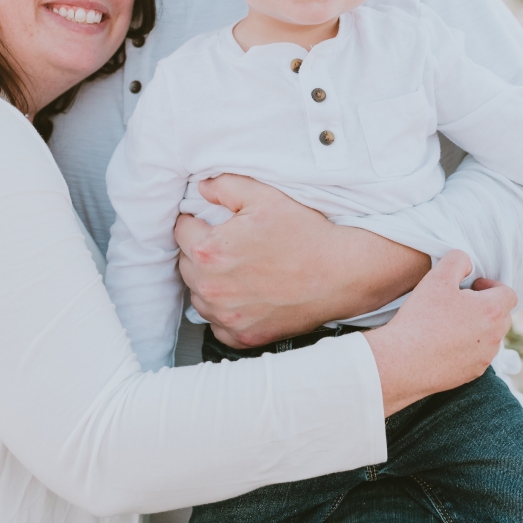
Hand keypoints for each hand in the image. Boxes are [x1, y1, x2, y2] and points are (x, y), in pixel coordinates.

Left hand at [175, 174, 429, 347]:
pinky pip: (218, 325)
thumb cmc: (306, 235)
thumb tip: (203, 187)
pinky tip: (244, 296)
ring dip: (209, 283)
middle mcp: (213, 288)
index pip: (181, 231)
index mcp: (211, 251)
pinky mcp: (244, 336)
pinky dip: (225, 312)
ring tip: (237, 270)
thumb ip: (225, 187)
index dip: (195, 221)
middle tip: (228, 244)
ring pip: (199, 297)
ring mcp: (228, 316)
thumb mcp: (264, 197)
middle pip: (186, 264)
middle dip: (200, 252)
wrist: (341, 272)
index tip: (210, 222)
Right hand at [365, 251, 515, 414]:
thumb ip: (458, 260)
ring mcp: (485, 358)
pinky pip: (478, 355)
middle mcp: (494, 337)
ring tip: (449, 323)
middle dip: (485, 305)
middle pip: (502, 316)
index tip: (472, 286)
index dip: (491, 285)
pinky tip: (443, 343)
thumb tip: (468, 265)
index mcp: (492, 311)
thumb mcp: (437, 277)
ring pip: (490, 337)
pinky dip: (467, 347)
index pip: (508, 293)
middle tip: (459, 302)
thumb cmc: (421, 318)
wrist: (403, 362)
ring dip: (477, 327)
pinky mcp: (472, 373)